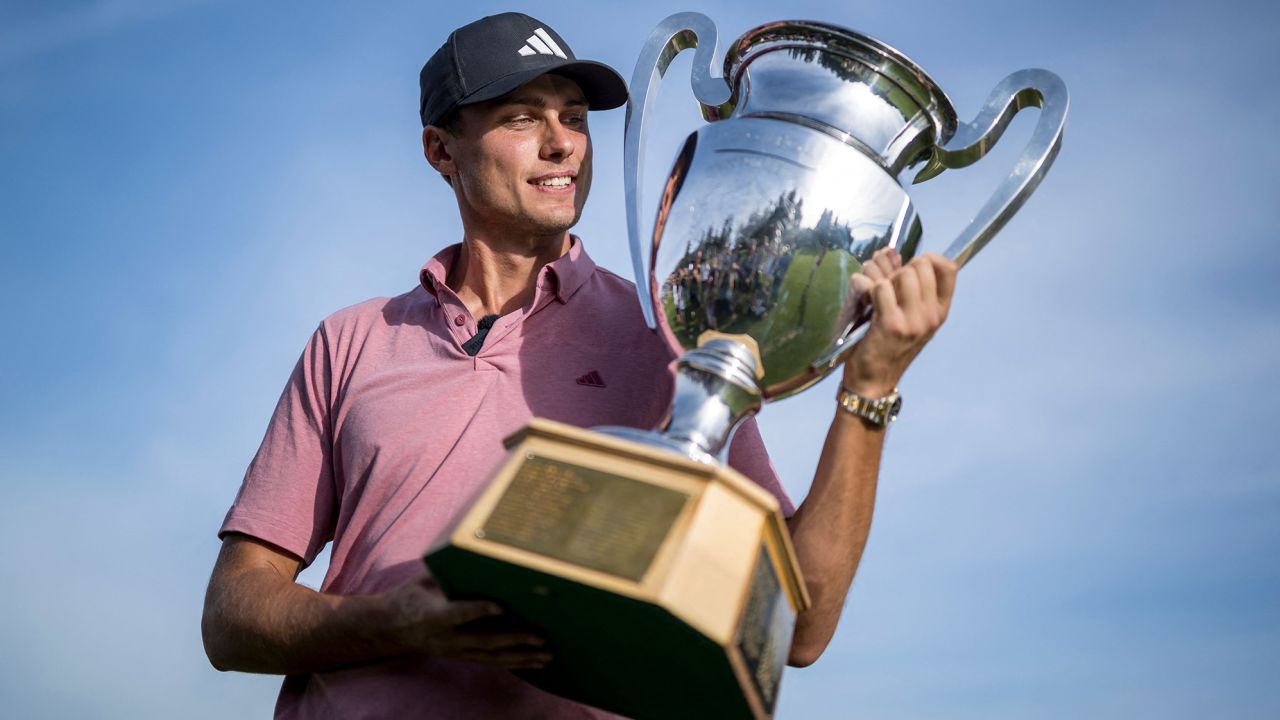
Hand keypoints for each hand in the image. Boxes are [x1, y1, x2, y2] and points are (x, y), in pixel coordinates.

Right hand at [380, 571, 551, 669]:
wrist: (390, 627)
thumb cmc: (411, 595)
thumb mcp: (424, 579)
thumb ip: (448, 573)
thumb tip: (473, 550)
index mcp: (434, 615)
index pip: (458, 613)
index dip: (479, 610)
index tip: (500, 606)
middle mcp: (446, 638)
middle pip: (483, 641)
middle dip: (514, 639)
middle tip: (540, 636)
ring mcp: (455, 651)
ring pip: (492, 657)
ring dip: (521, 657)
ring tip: (546, 654)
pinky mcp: (462, 657)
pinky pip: (491, 662)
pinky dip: (515, 663)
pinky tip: (534, 662)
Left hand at [844, 248, 956, 396]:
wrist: (872, 381)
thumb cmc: (887, 346)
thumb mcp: (909, 318)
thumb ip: (905, 286)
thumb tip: (890, 253)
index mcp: (939, 311)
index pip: (949, 268)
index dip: (928, 258)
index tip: (908, 266)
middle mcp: (930, 316)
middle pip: (920, 265)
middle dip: (896, 267)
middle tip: (882, 280)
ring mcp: (913, 320)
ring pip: (900, 274)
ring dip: (877, 274)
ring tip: (869, 288)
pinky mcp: (890, 324)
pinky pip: (879, 287)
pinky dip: (864, 286)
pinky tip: (861, 297)